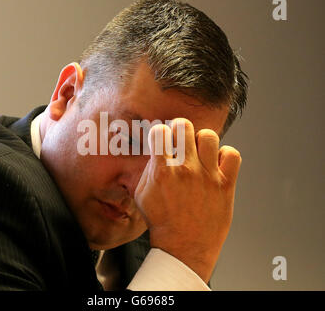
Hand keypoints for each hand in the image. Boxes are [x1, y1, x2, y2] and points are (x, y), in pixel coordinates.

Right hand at [134, 118, 241, 282]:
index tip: (162, 141)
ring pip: (208, 135)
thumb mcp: (142, 195)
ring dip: (201, 141)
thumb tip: (156, 151)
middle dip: (179, 130)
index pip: (160, 131)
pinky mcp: (226, 185)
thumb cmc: (162, 223)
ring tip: (199, 153)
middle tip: (180, 141)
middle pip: (184, 126)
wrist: (184, 248)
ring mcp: (207, 176)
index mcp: (162, 171)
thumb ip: (148, 169)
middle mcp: (185, 170)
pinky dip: (225, 155)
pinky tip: (216, 164)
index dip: (159, 134)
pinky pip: (232, 154)